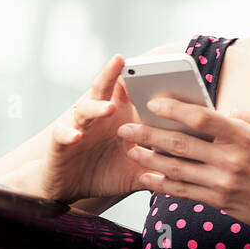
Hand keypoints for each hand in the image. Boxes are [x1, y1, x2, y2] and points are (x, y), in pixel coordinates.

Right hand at [37, 54, 147, 204]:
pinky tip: (76, 136)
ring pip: (85, 108)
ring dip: (96, 107)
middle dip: (112, 73)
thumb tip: (190, 170)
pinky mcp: (59, 140)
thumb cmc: (104, 172)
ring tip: (109, 107)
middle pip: (104, 88)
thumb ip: (158, 167)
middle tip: (122, 60)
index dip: (141, 82)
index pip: (130, 93)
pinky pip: (62, 133)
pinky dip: (69, 133)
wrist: (69, 188)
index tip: (159, 72)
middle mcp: (98, 116)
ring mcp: (78, 126)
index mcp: (119, 118)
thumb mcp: (134, 171)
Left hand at [117, 96, 249, 238]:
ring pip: (177, 169)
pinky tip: (146, 178)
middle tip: (126, 126)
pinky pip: (185, 192)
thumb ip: (247, 117)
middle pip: (181, 144)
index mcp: (243, 136)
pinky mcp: (220, 201)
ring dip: (149, 159)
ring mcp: (224, 183)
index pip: (202, 118)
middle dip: (149, 134)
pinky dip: (163, 184)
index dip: (175, 109)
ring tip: (129, 149)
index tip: (153, 102)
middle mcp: (231, 160)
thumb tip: (224, 109)